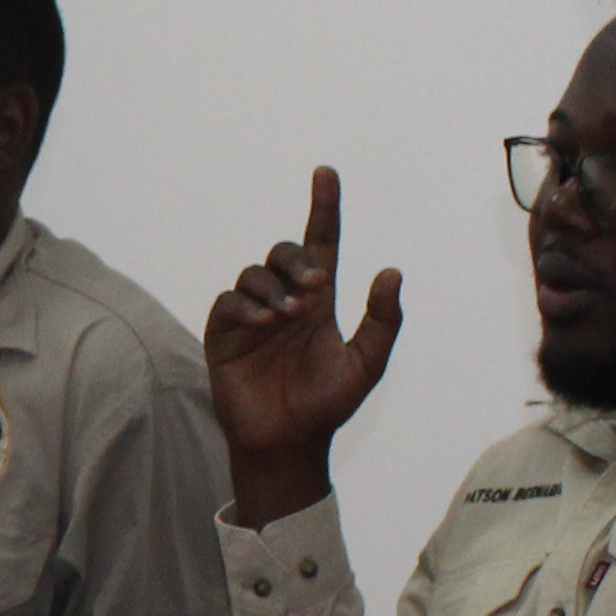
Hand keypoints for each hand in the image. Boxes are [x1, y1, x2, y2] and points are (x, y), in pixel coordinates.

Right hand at [205, 166, 404, 523]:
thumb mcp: (367, 364)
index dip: (324, 207)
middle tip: (316, 287)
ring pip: (254, 272)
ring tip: (287, 316)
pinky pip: (229, 302)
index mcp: (319, 302)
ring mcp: (252, 316)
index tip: (326, 173)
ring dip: (273, 286)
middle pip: (285, 252)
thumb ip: (382, 321)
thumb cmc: (326, 406)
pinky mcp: (224, 334)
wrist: (287, 443)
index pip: (322, 243)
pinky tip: (264, 323)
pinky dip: (246, 305)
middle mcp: (286, 300)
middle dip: (297, 259)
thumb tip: (391, 271)